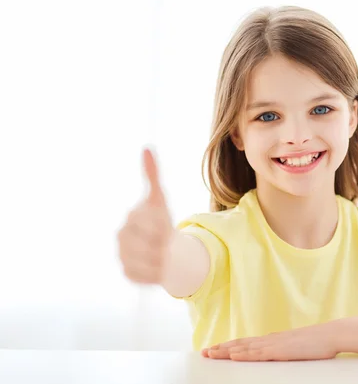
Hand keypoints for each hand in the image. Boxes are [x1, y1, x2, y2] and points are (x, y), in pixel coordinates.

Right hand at [117, 148, 174, 283]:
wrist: (158, 246)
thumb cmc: (159, 220)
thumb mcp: (159, 198)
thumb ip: (152, 174)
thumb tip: (146, 148)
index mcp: (131, 218)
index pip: (153, 224)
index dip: (165, 227)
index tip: (168, 226)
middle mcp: (122, 237)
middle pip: (153, 245)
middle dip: (165, 243)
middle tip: (168, 241)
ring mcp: (122, 256)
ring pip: (151, 262)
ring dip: (164, 260)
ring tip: (165, 253)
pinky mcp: (127, 273)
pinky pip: (147, 277)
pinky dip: (158, 274)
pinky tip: (159, 266)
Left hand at [202, 323, 339, 360]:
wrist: (330, 335)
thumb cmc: (316, 343)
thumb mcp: (295, 347)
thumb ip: (283, 349)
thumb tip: (274, 352)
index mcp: (272, 340)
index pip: (245, 343)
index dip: (229, 346)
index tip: (214, 349)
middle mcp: (269, 340)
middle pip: (240, 344)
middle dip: (221, 348)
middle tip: (204, 352)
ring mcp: (274, 345)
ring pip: (245, 348)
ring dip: (226, 351)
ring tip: (211, 353)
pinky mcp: (281, 351)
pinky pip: (259, 354)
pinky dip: (244, 354)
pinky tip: (234, 355)